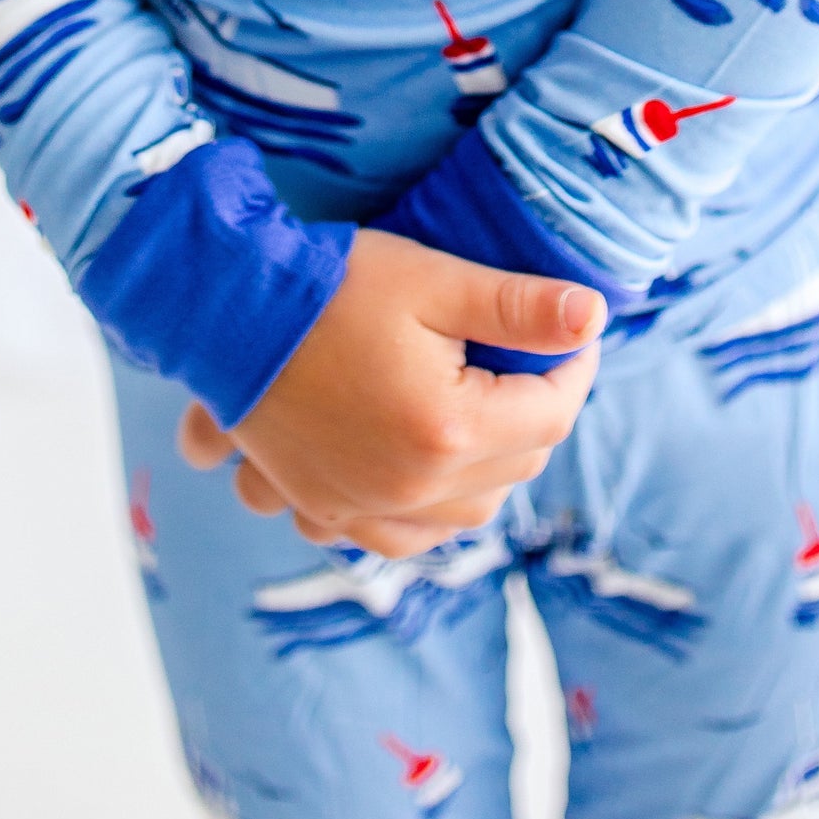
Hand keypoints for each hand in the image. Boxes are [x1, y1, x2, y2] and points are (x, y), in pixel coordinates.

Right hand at [177, 225, 602, 556]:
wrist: (224, 310)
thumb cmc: (327, 286)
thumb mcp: (431, 281)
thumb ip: (517, 306)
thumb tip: (594, 316)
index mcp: (448, 430)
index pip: (552, 412)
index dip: (576, 367)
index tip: (576, 333)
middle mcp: (412, 488)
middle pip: (516, 466)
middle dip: (535, 411)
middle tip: (527, 357)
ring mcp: (363, 509)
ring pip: (467, 514)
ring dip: (490, 468)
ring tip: (483, 409)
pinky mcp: (325, 510)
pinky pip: (400, 538)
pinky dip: (427, 512)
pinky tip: (424, 469)